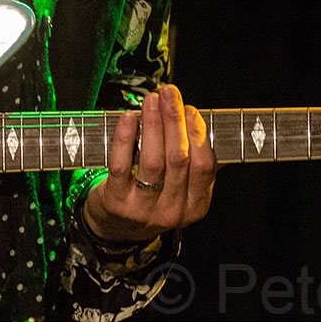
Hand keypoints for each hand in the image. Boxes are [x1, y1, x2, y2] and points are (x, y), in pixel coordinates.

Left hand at [82, 85, 216, 245]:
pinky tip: (128, 118)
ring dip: (153, 124)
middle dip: (174, 120)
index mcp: (195, 205)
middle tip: (169, 93)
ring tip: (150, 100)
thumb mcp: (179, 187)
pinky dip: (125, 138)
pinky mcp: (116, 203)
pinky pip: (121, 166)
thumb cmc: (152, 196)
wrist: (116, 228)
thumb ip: (189, 160)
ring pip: (153, 161)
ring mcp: (143, 209)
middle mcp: (172, 210)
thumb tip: (192, 117)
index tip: (190, 109)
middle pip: (178, 158)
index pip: (204, 166)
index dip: (198, 133)